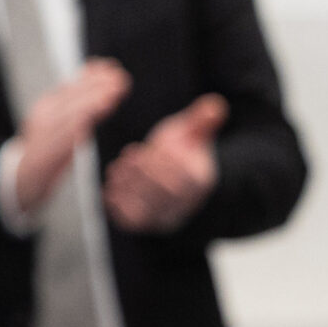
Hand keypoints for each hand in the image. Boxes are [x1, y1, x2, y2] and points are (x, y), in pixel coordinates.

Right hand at [12, 58, 129, 215]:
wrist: (22, 176)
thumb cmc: (48, 149)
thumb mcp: (61, 125)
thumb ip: (79, 110)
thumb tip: (104, 94)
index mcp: (48, 105)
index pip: (71, 85)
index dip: (90, 74)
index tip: (110, 65)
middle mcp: (44, 113)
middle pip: (73, 94)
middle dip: (97, 84)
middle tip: (120, 76)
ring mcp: (45, 130)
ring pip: (72, 111)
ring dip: (94, 99)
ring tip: (114, 91)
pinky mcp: (48, 149)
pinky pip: (67, 133)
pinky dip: (82, 122)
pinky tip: (96, 116)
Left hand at [103, 94, 227, 232]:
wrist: (175, 180)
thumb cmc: (181, 151)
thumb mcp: (191, 133)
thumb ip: (202, 119)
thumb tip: (216, 103)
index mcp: (198, 181)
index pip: (179, 176)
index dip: (155, 163)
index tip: (137, 149)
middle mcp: (185, 204)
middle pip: (162, 193)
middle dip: (140, 174)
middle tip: (126, 158)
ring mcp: (166, 216)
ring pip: (146, 208)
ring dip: (128, 188)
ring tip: (116, 171)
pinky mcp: (147, 223)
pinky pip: (131, 220)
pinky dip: (118, 206)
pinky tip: (110, 189)